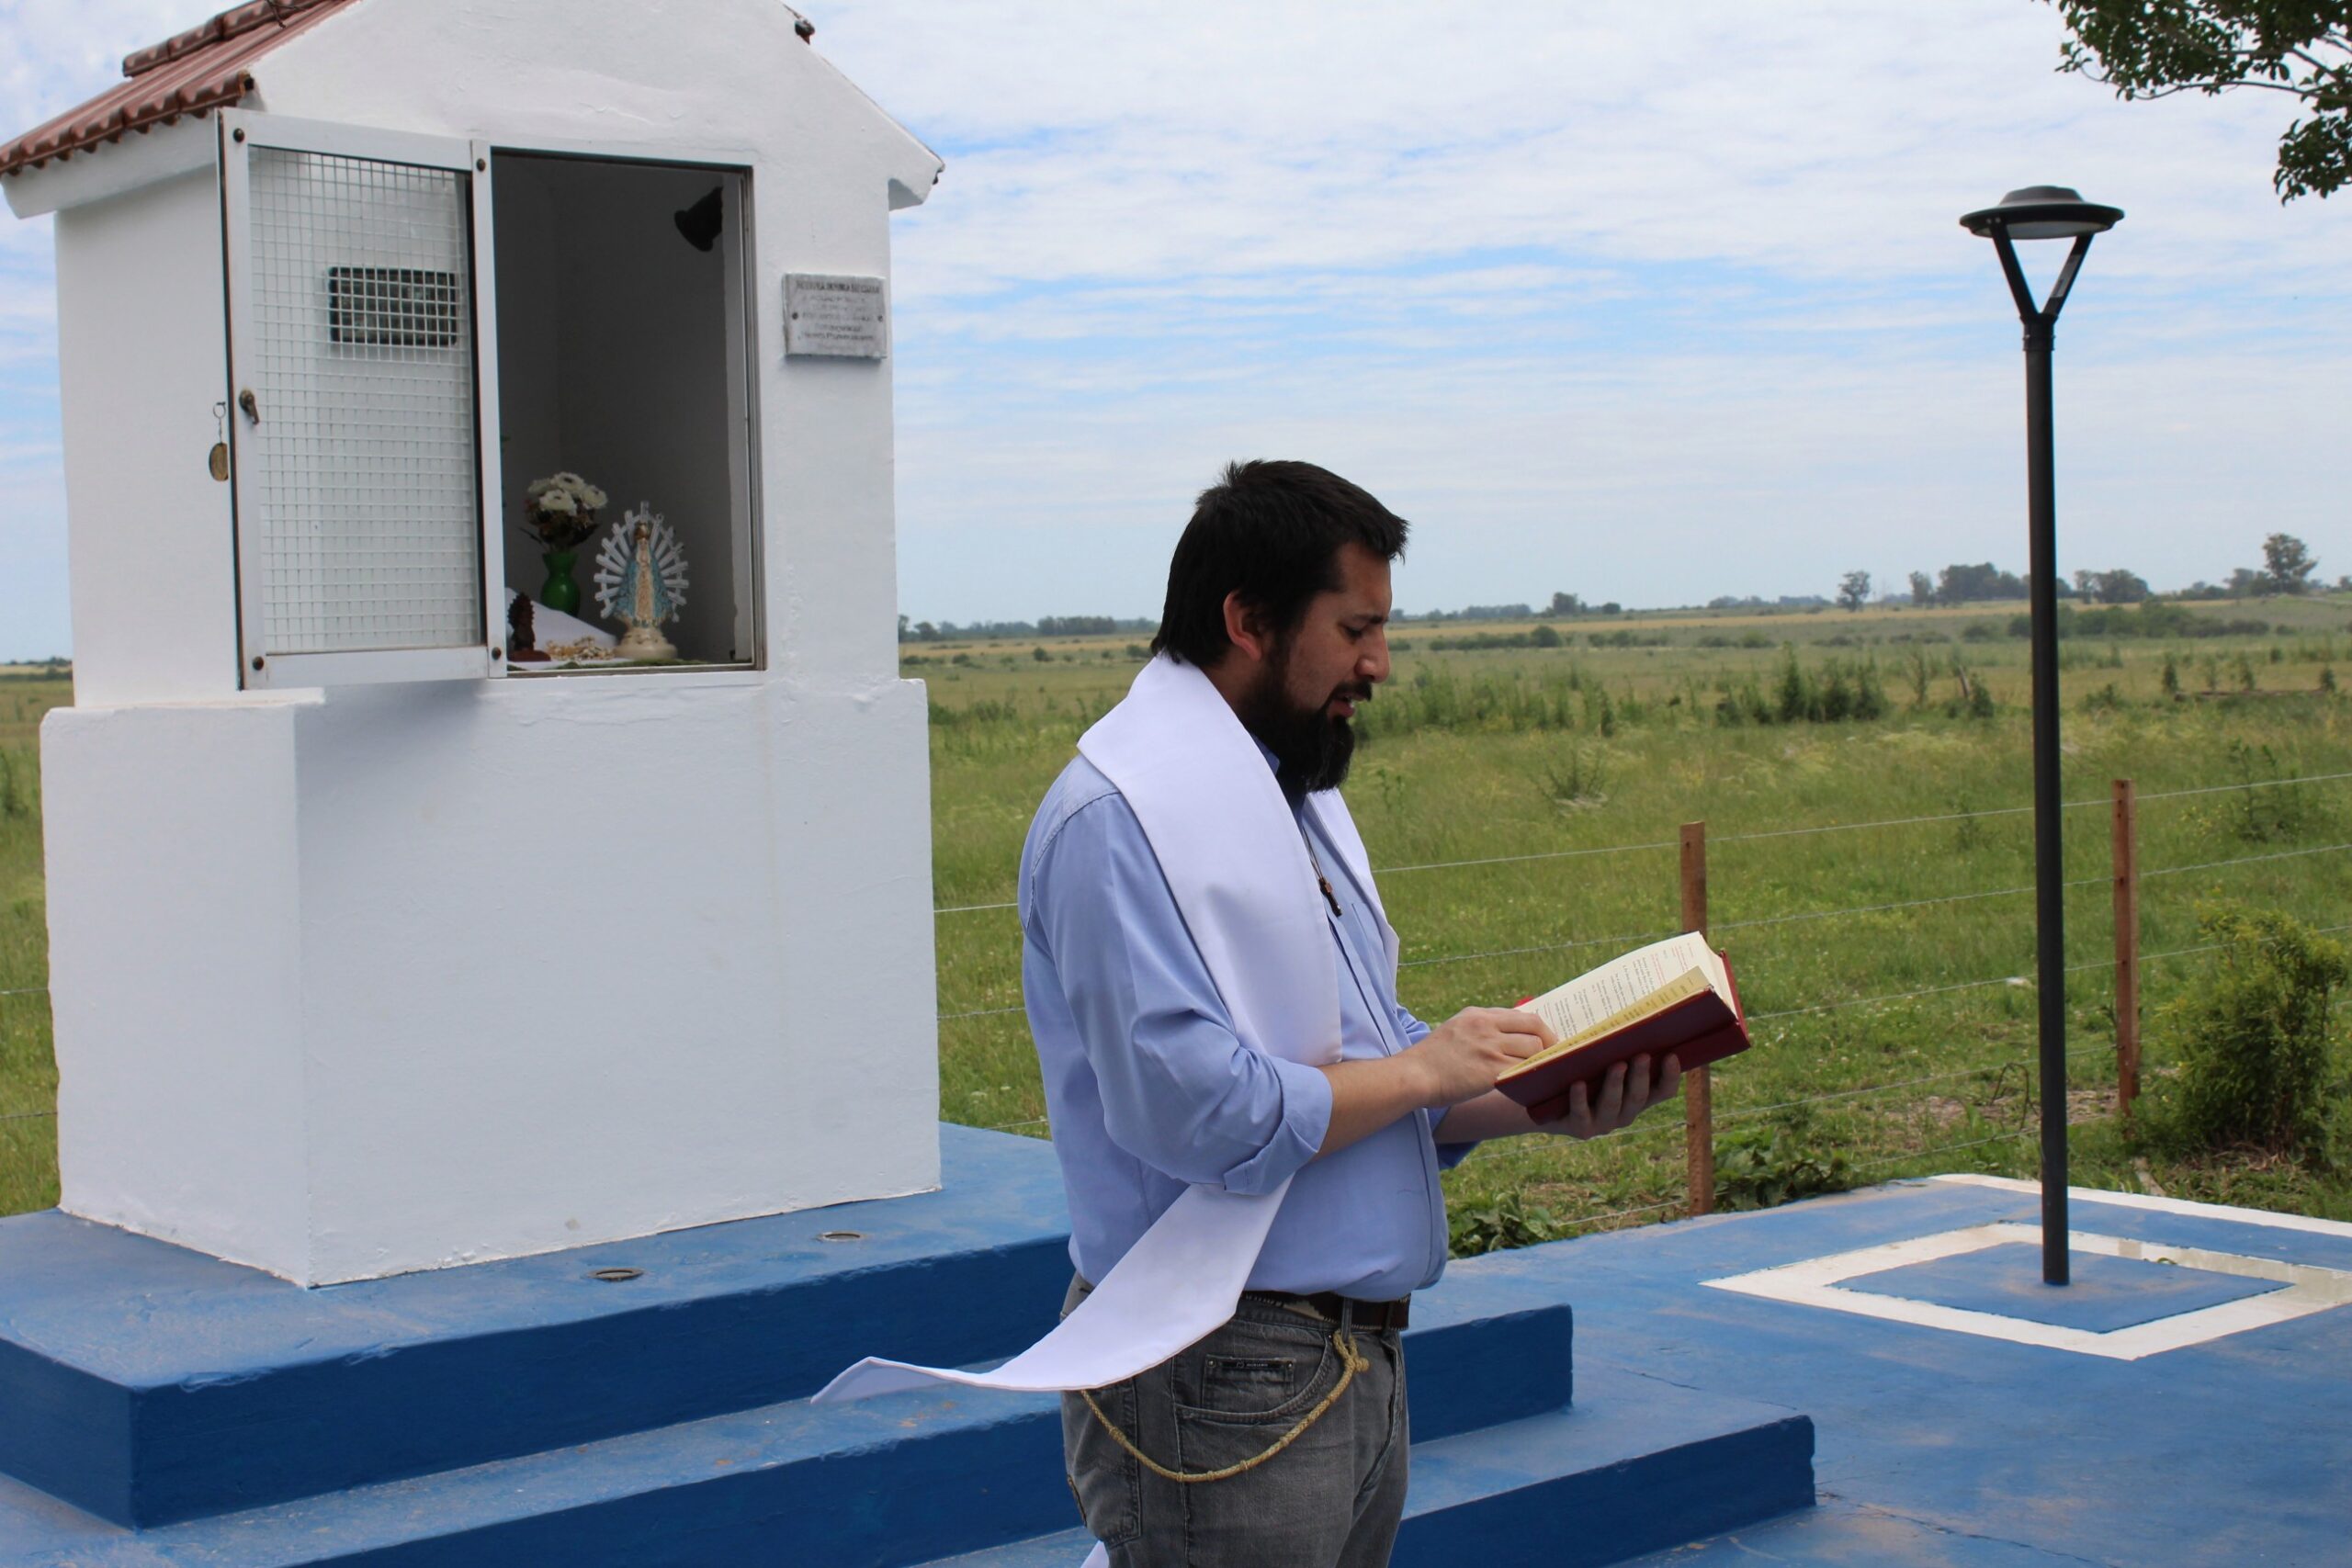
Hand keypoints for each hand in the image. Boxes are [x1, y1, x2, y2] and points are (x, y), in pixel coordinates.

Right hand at [1411, 1007, 1555, 1106]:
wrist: (1413, 1075)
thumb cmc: (1431, 1059)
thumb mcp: (1455, 1029)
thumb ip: (1480, 1028)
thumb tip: (1507, 1036)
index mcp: (1478, 1015)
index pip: (1522, 1016)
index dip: (1539, 1030)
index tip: (1545, 1042)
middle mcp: (1486, 1026)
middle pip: (1535, 1028)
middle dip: (1549, 1042)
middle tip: (1553, 1057)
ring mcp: (1489, 1048)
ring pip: (1534, 1050)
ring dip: (1541, 1062)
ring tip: (1542, 1073)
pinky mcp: (1490, 1070)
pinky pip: (1523, 1071)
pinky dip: (1531, 1078)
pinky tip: (1532, 1086)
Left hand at [1541, 1053, 1682, 1139]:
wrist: (1546, 1101)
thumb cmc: (1580, 1071)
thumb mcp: (1600, 1060)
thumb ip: (1617, 1049)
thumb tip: (1632, 1014)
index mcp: (1635, 1097)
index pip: (1662, 1092)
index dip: (1669, 1077)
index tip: (1671, 1055)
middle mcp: (1624, 1113)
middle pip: (1638, 1097)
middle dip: (1641, 1076)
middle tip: (1641, 1055)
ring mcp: (1602, 1123)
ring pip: (1613, 1105)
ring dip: (1616, 1085)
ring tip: (1616, 1065)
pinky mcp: (1579, 1128)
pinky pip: (1581, 1114)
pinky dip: (1580, 1099)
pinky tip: (1578, 1083)